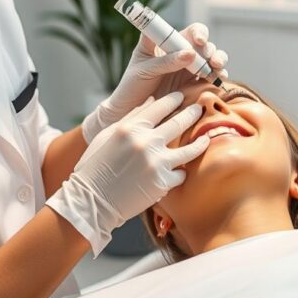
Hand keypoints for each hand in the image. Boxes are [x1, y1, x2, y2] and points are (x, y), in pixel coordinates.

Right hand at [46, 92, 208, 254]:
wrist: (91, 200)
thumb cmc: (96, 167)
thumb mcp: (108, 136)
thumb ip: (131, 117)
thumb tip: (151, 100)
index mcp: (131, 128)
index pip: (160, 106)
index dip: (173, 100)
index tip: (181, 96)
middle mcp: (146, 142)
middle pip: (179, 122)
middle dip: (192, 113)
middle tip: (199, 108)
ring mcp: (156, 162)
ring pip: (190, 149)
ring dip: (200, 141)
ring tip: (206, 138)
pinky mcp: (162, 182)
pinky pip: (181, 173)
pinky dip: (180, 172)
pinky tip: (180, 171)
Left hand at [81, 22, 227, 143]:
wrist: (130, 110)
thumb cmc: (133, 84)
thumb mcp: (145, 68)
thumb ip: (166, 61)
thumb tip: (191, 54)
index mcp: (170, 43)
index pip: (191, 31)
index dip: (198, 33)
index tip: (199, 41)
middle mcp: (183, 53)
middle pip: (205, 45)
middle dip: (211, 51)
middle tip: (212, 61)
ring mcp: (191, 69)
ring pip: (213, 59)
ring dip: (219, 61)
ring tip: (217, 69)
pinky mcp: (195, 85)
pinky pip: (212, 78)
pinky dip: (219, 77)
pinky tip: (219, 80)